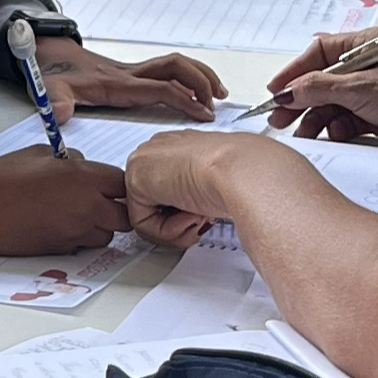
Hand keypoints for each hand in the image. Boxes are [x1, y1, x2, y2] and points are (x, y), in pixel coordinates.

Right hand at [0, 149, 129, 253]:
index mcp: (83, 178)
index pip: (122, 184)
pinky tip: (59, 225)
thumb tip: (85, 168)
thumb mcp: (40, 154)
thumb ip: (72, 161)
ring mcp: (75, 232)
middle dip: (116, 210)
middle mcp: (86, 207)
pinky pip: (83, 245)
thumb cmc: (2, 178)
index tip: (106, 184)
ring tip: (77, 215)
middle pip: (124, 217)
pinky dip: (79, 238)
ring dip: (100, 227)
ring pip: (107, 236)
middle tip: (100, 202)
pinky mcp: (61, 250)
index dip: (117, 184)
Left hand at [36, 39, 223, 122]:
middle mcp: (131, 74)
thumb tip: (60, 113)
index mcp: (117, 84)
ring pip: (178, 65)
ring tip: (219, 94)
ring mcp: (135, 71)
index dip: (184, 100)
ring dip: (201, 76)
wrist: (51, 57)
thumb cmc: (55, 76)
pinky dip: (190, 76)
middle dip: (201, 82)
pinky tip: (199, 90)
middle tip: (215, 104)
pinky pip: (171, 71)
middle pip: (176, 68)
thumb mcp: (50, 90)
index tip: (202, 114)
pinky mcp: (136, 73)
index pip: (159, 88)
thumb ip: (56, 102)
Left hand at [119, 127, 259, 248]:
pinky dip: (168, 231)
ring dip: (177, 227)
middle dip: (180, 221)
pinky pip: (143, 224)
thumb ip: (196, 193)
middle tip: (204, 216)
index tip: (207, 211)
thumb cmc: (241, 174)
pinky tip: (190, 216)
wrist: (241, 171)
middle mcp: (159, 150)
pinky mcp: (136, 181)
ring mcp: (144, 162)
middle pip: (156, 203)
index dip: (188, 211)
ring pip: (149, 216)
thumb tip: (192, 210)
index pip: (169, 189)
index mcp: (179, 147)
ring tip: (199, 215)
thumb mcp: (217, 184)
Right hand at [261, 28, 377, 149]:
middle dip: (301, 99)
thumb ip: (319, 88)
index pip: (319, 52)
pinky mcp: (377, 115)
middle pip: (321, 80)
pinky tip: (332, 135)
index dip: (295, 71)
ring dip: (315, 118)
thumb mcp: (362, 88)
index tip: (277, 89)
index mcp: (368, 43)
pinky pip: (344, 120)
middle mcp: (369, 65)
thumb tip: (290, 90)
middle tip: (281, 115)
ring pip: (331, 103)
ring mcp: (372, 91)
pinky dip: (334, 129)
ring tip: (303, 131)